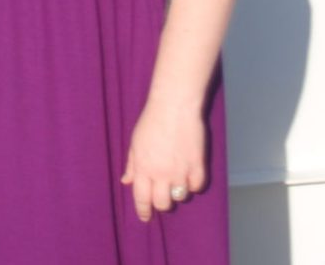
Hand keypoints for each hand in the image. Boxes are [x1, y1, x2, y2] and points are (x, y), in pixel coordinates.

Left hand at [121, 100, 207, 221]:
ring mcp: (180, 171)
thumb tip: (126, 182)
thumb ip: (132, 165)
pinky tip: (190, 175)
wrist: (175, 105)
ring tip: (177, 180)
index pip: (142, 199)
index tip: (145, 217)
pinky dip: (194, 184)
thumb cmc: (152, 121)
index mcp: (143, 167)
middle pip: (163, 204)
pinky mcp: (198, 165)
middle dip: (162, 203)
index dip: (143, 211)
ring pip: (181, 197)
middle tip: (163, 195)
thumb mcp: (135, 142)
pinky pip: (197, 186)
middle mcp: (161, 173)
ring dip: (178, 192)